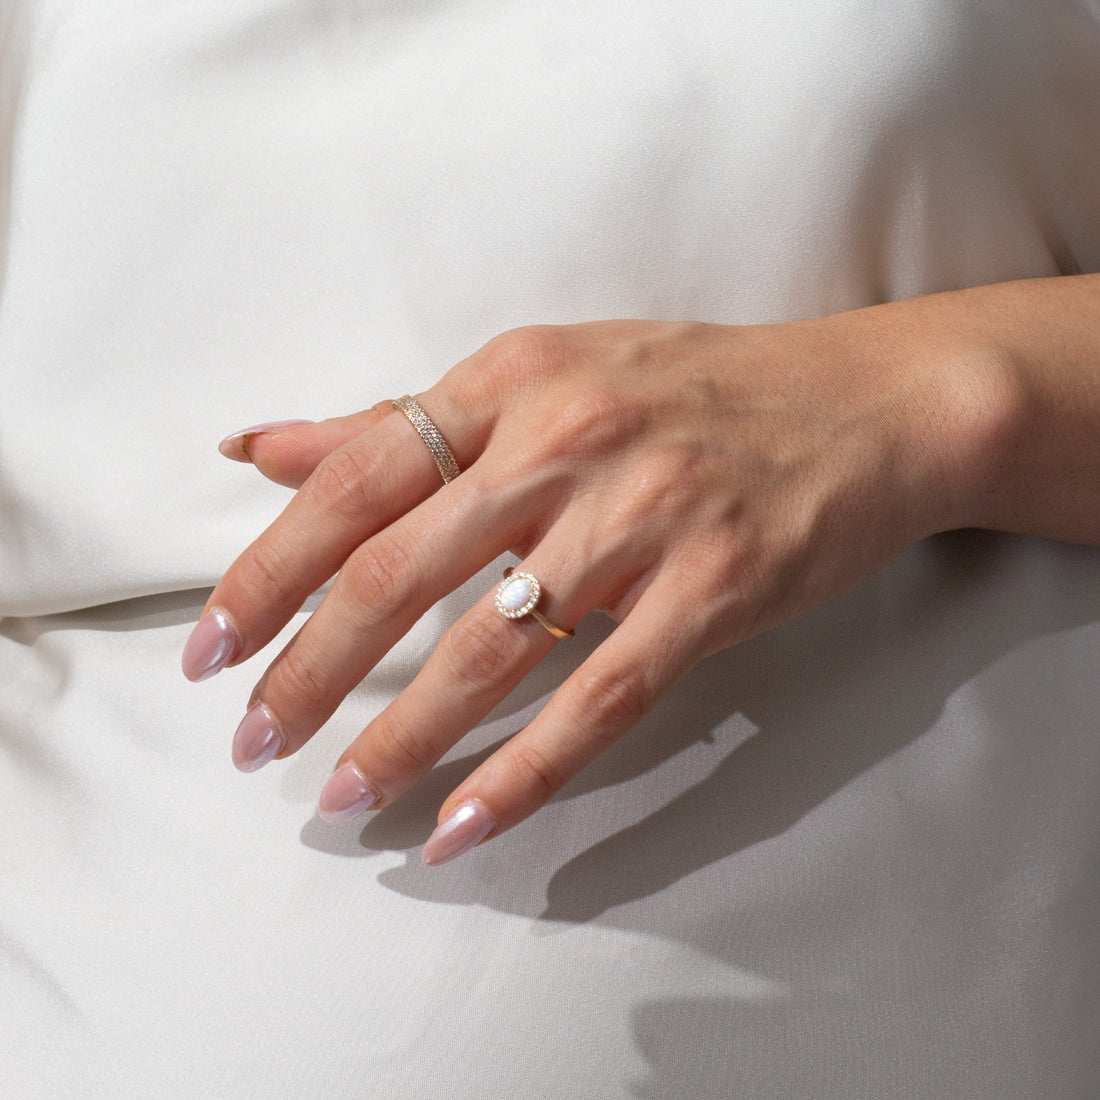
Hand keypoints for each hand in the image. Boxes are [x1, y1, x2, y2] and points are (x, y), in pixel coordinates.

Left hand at [183, 309, 1011, 863]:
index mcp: (510, 381)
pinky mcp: (712, 589)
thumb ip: (401, 423)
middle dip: (309, 670)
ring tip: (342, 796)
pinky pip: (600, 697)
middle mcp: (565, 441)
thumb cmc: (693, 389)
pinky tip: (464, 822)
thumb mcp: (543, 374)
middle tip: (253, 744)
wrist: (862, 405)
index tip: (211, 650)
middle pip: (399, 573)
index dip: (269, 572)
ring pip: (489, 650)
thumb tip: (262, 451)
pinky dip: (526, 769)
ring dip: (401, 735)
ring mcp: (642, 517)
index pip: (354, 481)